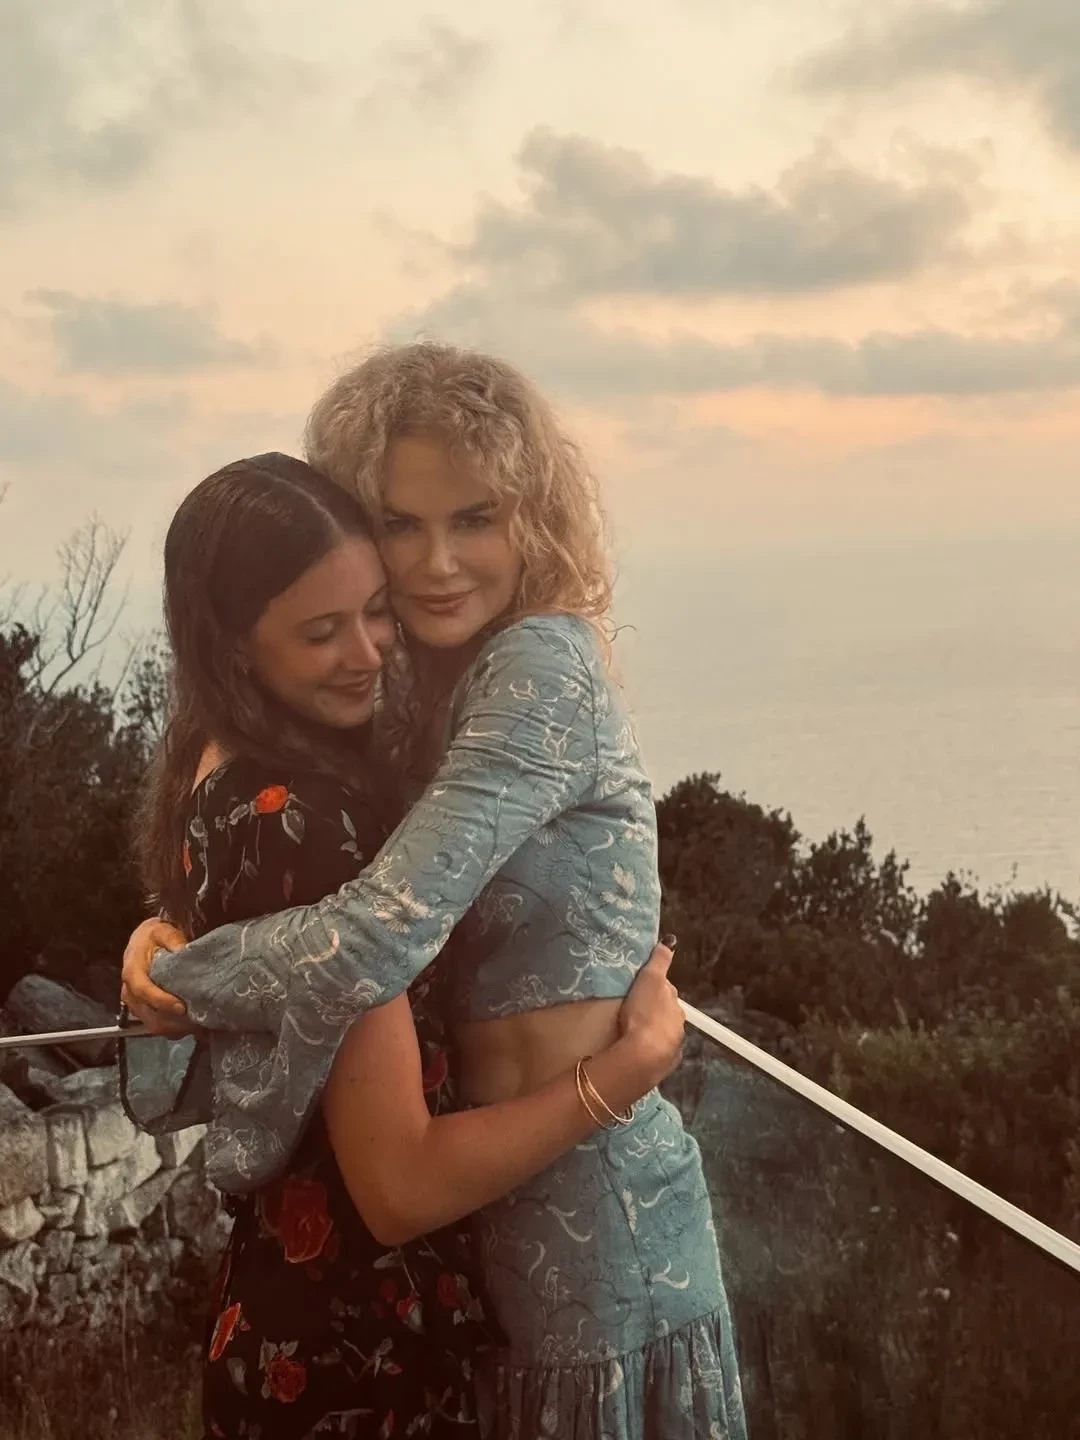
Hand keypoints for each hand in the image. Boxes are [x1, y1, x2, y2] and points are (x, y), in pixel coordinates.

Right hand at [120, 917, 193, 1036]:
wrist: (143, 942)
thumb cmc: (154, 937)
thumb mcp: (162, 930)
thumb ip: (172, 939)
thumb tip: (183, 950)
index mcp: (132, 972)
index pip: (144, 991)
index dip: (162, 1001)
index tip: (182, 1007)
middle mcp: (130, 992)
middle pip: (149, 1014)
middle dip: (174, 1021)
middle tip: (198, 1021)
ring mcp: (135, 1004)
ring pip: (153, 1024)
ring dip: (176, 1028)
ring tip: (199, 1025)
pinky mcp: (142, 1011)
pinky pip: (156, 1026)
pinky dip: (174, 1029)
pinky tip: (193, 1025)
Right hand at [616, 940, 684, 1084]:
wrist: (641, 1056)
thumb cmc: (644, 1013)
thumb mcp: (650, 979)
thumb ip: (660, 961)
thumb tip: (670, 942)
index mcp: (675, 1005)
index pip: (667, 991)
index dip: (654, 988)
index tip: (641, 988)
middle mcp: (678, 1025)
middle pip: (666, 1013)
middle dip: (655, 1011)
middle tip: (635, 1010)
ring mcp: (672, 1048)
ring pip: (663, 1034)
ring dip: (652, 1032)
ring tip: (634, 1032)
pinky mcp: (662, 1067)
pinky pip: (657, 1054)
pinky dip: (650, 1051)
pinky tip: (638, 1051)